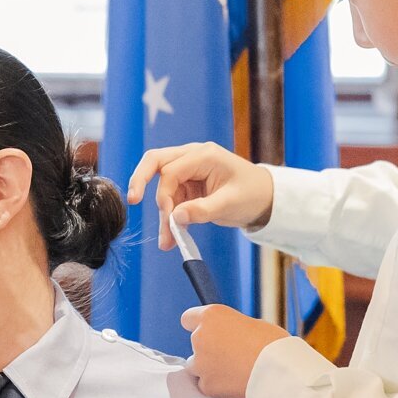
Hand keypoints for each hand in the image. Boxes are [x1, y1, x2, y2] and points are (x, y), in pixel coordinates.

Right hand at [127, 142, 274, 249]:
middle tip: (132, 201)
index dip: (164, 194)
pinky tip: (171, 237)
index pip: (170, 170)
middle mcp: (192, 157)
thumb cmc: (252, 195)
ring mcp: (189, 171)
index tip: (169, 218)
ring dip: (162, 214)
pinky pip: (171, 199)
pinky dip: (170, 217)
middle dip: (141, 181)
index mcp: (203, 155)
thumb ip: (202, 210)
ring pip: (162, 187)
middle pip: (155, 162)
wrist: (266, 199)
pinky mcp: (188, 185)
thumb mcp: (229, 204)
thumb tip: (175, 218)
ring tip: (166, 242)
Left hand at [180, 305, 287, 397]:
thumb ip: (232, 330)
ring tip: (233, 371)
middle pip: (196, 344)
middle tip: (232, 356)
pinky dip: (216, 386)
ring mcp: (200, 363)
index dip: (200, 326)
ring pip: (196, 366)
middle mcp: (200, 337)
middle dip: (209, 349)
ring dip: (209, 368)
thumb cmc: (273, 345)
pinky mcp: (206, 385)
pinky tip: (233, 384)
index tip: (210, 333)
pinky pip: (205, 385)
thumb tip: (230, 338)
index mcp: (211, 316)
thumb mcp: (251, 324)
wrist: (278, 372)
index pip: (188, 319)